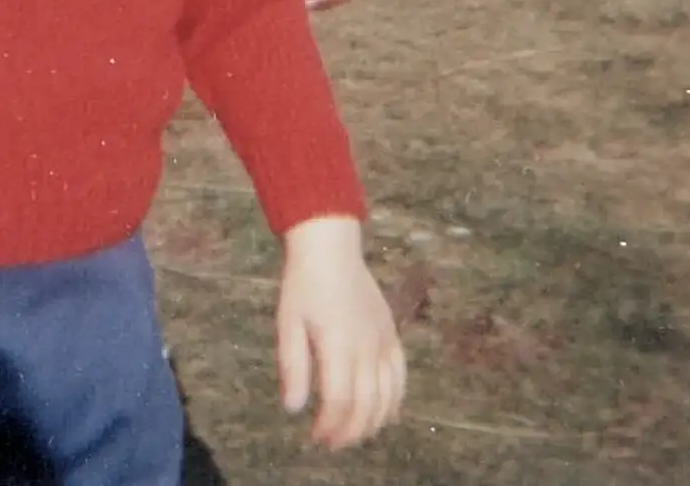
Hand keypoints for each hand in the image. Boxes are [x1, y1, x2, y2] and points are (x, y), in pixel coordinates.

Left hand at [276, 217, 404, 450]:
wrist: (330, 248)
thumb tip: (294, 409)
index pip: (339, 401)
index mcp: (338, 344)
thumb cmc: (303, 284)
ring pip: (387, 397)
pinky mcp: (392, 335)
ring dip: (372, 423)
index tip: (315, 437)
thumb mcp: (288, 323)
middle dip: (349, 432)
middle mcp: (367, 347)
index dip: (329, 426)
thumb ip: (293, 367)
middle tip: (331, 442)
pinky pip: (401, 376)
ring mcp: (384, 341)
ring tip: (353, 433)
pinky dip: (395, 401)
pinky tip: (383, 414)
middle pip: (365, 405)